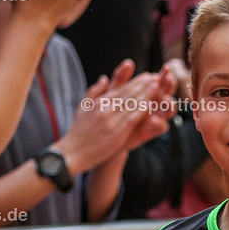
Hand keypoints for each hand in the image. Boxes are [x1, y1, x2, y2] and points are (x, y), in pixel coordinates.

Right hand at [57, 61, 174, 172]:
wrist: (72, 153)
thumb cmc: (77, 133)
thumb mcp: (83, 107)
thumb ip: (94, 91)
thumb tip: (104, 78)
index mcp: (99, 102)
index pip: (120, 89)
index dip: (134, 82)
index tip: (145, 77)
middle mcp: (106, 108)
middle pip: (128, 93)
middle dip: (142, 84)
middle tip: (154, 76)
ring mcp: (111, 120)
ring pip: (131, 103)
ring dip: (146, 93)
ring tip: (156, 84)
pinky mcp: (116, 132)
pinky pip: (132, 118)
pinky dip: (142, 109)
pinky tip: (151, 103)